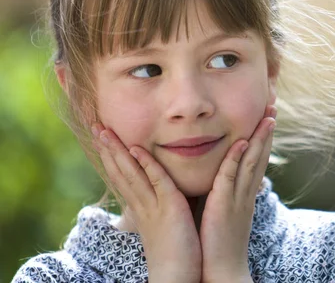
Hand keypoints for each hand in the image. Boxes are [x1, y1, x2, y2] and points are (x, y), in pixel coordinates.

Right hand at [91, 124, 200, 282]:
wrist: (178, 277)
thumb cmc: (177, 253)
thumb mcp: (166, 225)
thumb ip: (164, 207)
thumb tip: (168, 193)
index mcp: (141, 209)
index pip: (123, 178)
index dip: (112, 158)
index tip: (103, 139)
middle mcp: (142, 205)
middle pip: (120, 172)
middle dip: (107, 149)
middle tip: (95, 126)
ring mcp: (153, 206)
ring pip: (131, 173)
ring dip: (117, 151)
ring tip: (104, 131)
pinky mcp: (169, 208)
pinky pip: (156, 181)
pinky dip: (146, 164)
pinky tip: (136, 149)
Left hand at [199, 105, 276, 282]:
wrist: (222, 270)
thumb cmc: (219, 244)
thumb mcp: (226, 214)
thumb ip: (226, 195)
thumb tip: (223, 182)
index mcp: (246, 194)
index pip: (257, 160)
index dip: (263, 138)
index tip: (267, 118)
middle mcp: (247, 193)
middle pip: (261, 155)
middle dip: (267, 131)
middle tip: (274, 107)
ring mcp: (238, 198)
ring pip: (252, 162)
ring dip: (260, 138)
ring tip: (268, 117)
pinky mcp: (224, 205)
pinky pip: (231, 177)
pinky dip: (237, 159)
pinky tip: (241, 142)